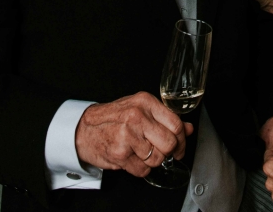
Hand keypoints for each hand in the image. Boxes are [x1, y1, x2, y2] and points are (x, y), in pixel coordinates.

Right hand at [74, 92, 192, 177]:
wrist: (84, 129)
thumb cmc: (113, 119)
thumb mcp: (140, 110)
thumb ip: (165, 118)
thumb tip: (189, 128)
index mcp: (145, 102)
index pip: (176, 124)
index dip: (182, 139)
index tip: (179, 146)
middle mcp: (137, 116)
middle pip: (169, 143)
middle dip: (168, 152)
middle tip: (161, 152)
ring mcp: (128, 134)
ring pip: (158, 159)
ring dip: (151, 161)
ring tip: (139, 152)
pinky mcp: (120, 153)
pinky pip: (143, 170)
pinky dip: (140, 169)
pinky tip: (131, 158)